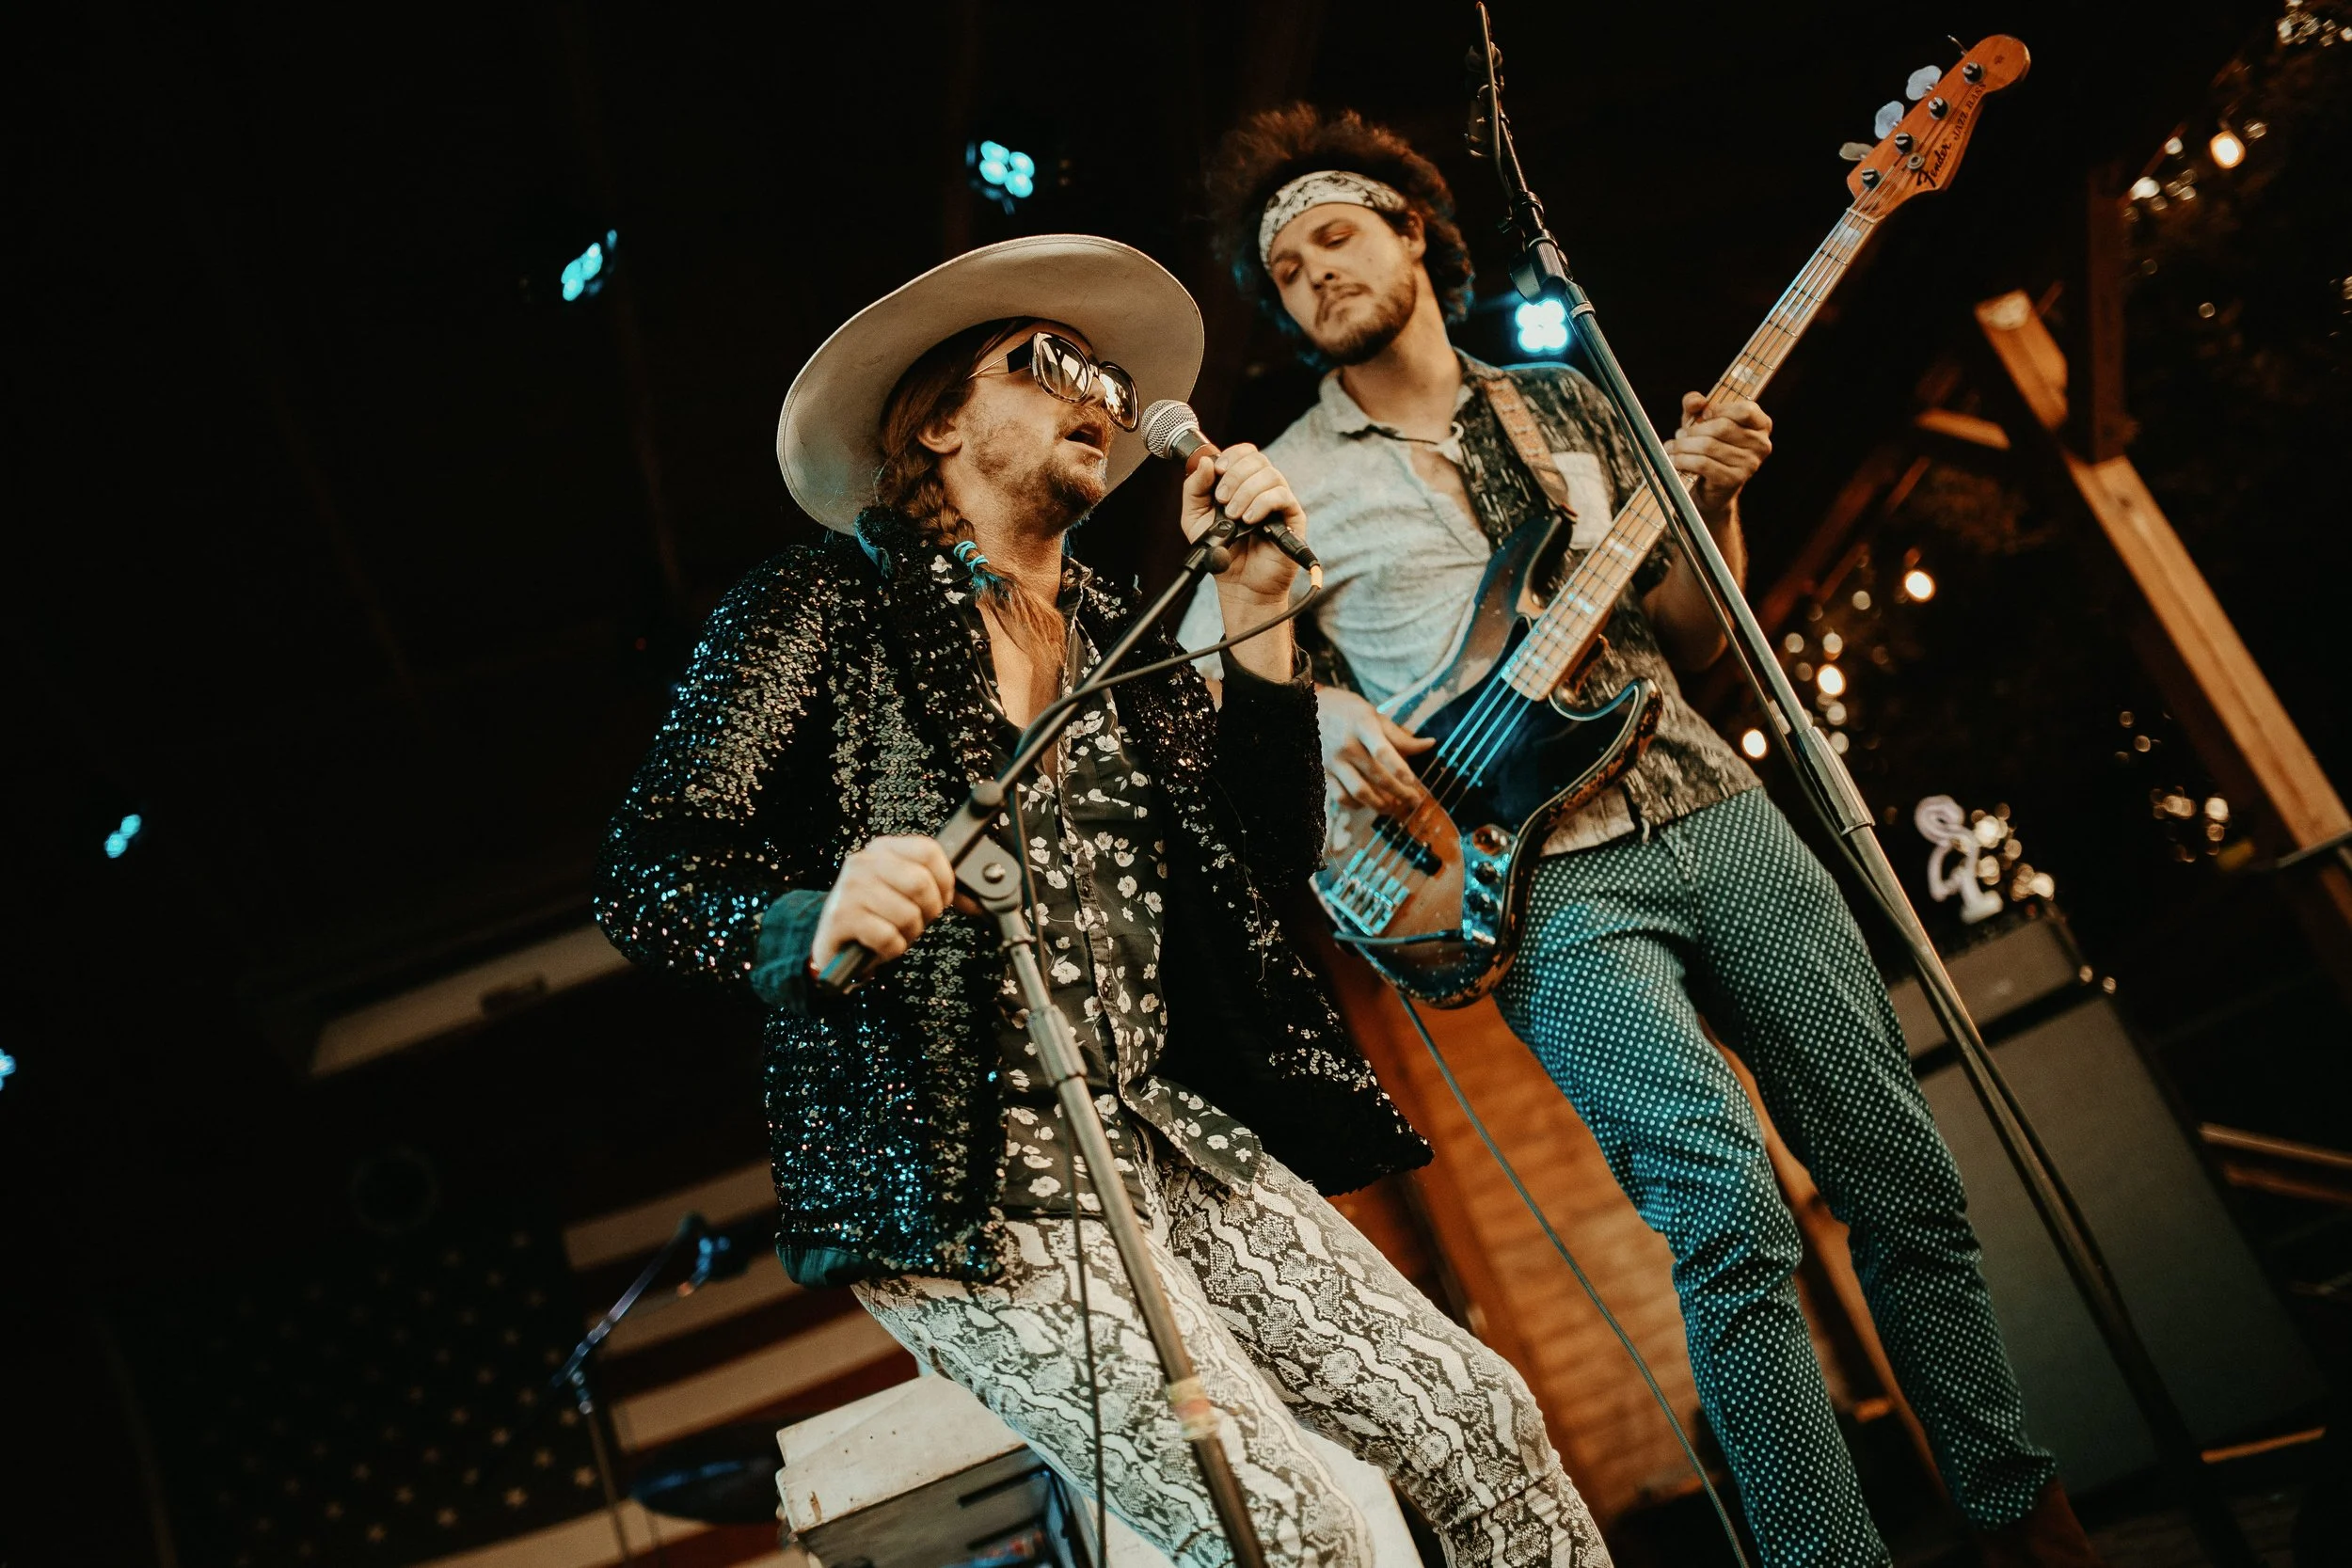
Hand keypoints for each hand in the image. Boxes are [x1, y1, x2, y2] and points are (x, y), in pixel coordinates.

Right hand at [811, 835, 954, 969]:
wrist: (834, 944)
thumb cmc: (874, 916)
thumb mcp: (904, 894)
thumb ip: (938, 889)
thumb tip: (975, 901)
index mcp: (883, 849)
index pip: (928, 850)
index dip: (945, 879)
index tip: (942, 898)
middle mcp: (864, 863)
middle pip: (921, 882)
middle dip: (929, 911)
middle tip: (917, 921)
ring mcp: (850, 888)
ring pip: (907, 914)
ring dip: (909, 934)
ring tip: (894, 933)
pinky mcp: (841, 917)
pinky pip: (888, 936)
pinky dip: (891, 949)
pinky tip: (880, 945)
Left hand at [1180, 441, 1303, 604]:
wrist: (1239, 584)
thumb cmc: (1221, 550)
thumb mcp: (1194, 517)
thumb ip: (1194, 489)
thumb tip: (1205, 462)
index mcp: (1242, 483)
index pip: (1245, 453)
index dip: (1232, 456)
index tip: (1218, 472)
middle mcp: (1263, 488)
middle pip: (1257, 459)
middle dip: (1235, 476)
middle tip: (1222, 501)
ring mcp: (1279, 501)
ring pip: (1270, 475)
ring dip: (1246, 492)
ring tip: (1234, 516)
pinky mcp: (1293, 518)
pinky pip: (1282, 496)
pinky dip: (1262, 503)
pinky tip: (1249, 520)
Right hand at [1317, 684, 1433, 818]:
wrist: (1308, 708)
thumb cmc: (1348, 711)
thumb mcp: (1374, 715)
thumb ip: (1400, 736)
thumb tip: (1430, 745)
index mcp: (1362, 725)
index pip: (1382, 750)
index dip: (1398, 768)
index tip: (1413, 782)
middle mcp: (1346, 745)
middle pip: (1375, 775)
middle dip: (1398, 792)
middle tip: (1414, 800)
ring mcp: (1333, 761)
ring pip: (1358, 791)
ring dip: (1380, 804)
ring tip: (1395, 808)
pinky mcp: (1323, 772)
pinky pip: (1341, 796)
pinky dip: (1357, 805)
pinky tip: (1369, 804)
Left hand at [1669, 393, 1771, 528]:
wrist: (1712, 489)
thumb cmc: (1709, 449)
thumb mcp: (1702, 422)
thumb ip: (1696, 405)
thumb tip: (1696, 401)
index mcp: (1761, 425)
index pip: (1745, 410)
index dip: (1721, 409)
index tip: (1703, 415)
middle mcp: (1761, 444)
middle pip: (1722, 427)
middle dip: (1694, 430)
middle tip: (1679, 434)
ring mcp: (1750, 464)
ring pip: (1709, 446)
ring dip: (1683, 446)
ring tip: (1671, 447)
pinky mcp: (1734, 479)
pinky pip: (1703, 464)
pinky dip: (1684, 460)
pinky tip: (1674, 459)